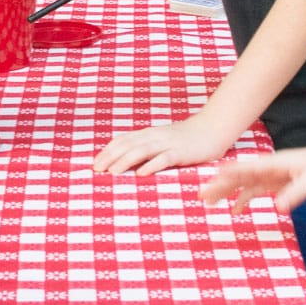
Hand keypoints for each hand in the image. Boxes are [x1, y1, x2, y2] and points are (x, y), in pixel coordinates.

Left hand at [94, 117, 230, 175]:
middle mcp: (154, 136)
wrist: (211, 130)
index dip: (107, 151)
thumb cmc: (184, 139)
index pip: (122, 140)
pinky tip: (142, 174)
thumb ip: (146, 148)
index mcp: (148, 134)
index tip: (94, 163)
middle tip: (96, 169)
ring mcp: (167, 143)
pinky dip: (152, 165)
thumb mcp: (161, 141)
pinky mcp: (180, 152)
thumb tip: (126, 160)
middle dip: (110, 156)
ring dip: (125, 161)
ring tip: (112, 172)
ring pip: (142, 150)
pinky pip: (164, 158)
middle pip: (128, 145)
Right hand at [199, 143, 305, 213]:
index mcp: (273, 163)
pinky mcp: (276, 182)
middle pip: (238, 176)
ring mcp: (270, 175)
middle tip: (201, 196)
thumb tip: (277, 209)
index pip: (246, 168)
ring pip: (242, 184)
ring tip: (208, 203)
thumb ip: (296, 194)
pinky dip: (242, 199)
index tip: (211, 178)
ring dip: (226, 192)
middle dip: (219, 185)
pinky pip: (254, 190)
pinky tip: (234, 211)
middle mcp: (268, 167)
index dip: (228, 173)